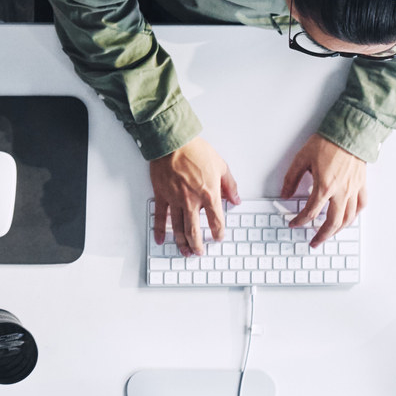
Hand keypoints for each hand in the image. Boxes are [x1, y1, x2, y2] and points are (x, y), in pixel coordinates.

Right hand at [150, 137, 239, 256]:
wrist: (173, 142)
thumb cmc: (195, 151)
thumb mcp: (221, 166)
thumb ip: (230, 185)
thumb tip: (236, 199)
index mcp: (209, 194)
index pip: (216, 221)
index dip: (218, 233)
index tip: (218, 238)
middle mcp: (192, 201)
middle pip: (194, 231)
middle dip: (198, 245)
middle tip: (200, 252)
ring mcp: (175, 200)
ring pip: (178, 228)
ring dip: (181, 243)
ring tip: (185, 252)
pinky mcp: (161, 196)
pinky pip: (160, 217)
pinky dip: (159, 230)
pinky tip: (161, 240)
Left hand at [280, 133, 366, 246]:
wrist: (349, 133)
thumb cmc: (327, 143)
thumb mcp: (301, 159)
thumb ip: (291, 179)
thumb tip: (284, 194)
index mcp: (324, 187)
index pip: (310, 212)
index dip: (300, 221)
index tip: (293, 224)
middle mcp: (340, 192)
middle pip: (332, 222)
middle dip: (321, 235)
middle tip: (313, 242)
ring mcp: (353, 190)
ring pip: (348, 218)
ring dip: (338, 230)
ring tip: (330, 235)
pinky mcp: (361, 184)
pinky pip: (360, 205)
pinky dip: (354, 215)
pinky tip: (348, 218)